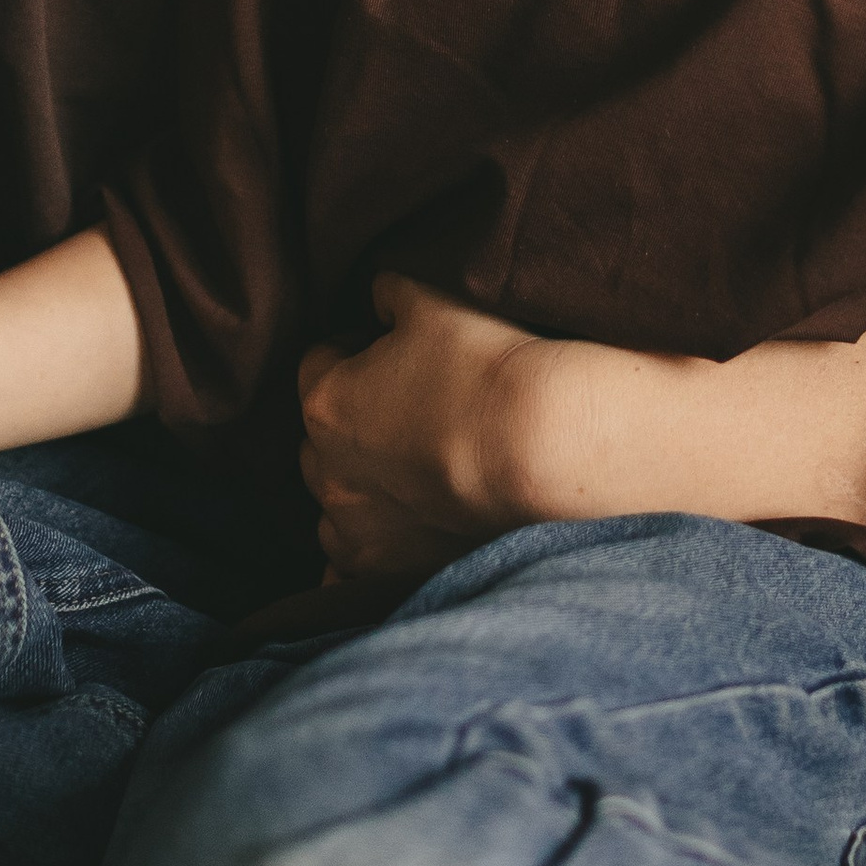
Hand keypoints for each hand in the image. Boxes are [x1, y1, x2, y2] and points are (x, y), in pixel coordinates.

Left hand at [297, 275, 561, 581]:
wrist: (545, 448)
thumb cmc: (487, 368)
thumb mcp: (434, 303)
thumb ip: (391, 295)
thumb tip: (379, 297)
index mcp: (327, 400)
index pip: (320, 363)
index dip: (355, 350)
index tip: (392, 350)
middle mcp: (327, 470)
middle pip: (323, 437)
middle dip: (355, 422)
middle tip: (411, 411)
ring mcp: (353, 528)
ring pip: (335, 503)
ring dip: (360, 487)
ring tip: (416, 473)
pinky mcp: (383, 571)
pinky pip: (347, 569)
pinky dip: (365, 550)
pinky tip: (396, 538)